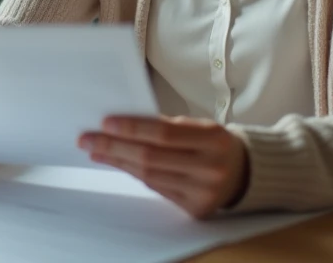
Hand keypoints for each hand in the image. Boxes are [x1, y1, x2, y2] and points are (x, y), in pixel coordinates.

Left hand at [78, 115, 248, 218]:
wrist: (244, 172)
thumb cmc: (214, 143)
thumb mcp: (200, 126)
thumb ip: (166, 125)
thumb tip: (122, 123)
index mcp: (214, 139)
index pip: (164, 133)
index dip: (133, 127)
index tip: (105, 122)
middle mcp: (210, 168)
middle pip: (152, 157)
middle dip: (115, 146)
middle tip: (88, 138)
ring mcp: (203, 192)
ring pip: (149, 176)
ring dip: (118, 161)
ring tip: (96, 150)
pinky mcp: (195, 209)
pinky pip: (156, 189)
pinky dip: (134, 174)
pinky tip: (118, 163)